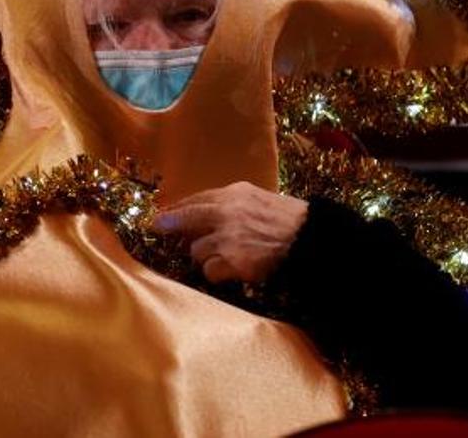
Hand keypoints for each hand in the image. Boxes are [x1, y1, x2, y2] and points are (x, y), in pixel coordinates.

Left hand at [153, 181, 308, 282]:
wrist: (310, 239)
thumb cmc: (289, 220)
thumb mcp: (260, 200)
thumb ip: (234, 204)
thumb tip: (208, 214)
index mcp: (235, 194)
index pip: (197, 198)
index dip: (178, 207)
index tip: (164, 213)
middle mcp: (227, 212)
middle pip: (186, 218)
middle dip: (169, 224)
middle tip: (157, 227)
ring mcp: (228, 237)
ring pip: (196, 250)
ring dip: (205, 256)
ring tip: (222, 258)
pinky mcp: (232, 261)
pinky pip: (210, 271)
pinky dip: (217, 273)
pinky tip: (230, 271)